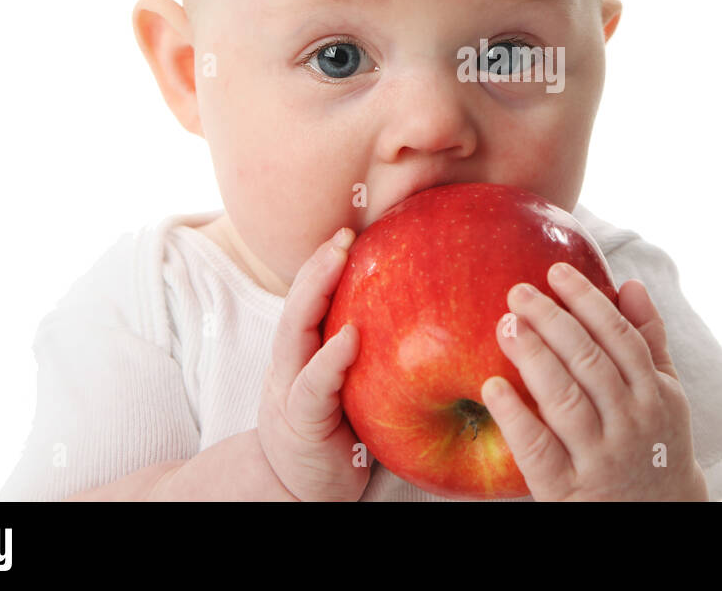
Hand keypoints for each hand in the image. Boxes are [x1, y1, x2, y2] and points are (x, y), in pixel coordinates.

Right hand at [257, 227, 372, 500]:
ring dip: (316, 289)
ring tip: (338, 257)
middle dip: (319, 263)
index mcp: (306, 349)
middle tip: (345, 232)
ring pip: (296, 329)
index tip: (353, 229)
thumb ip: (374, 353)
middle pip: (300, 300)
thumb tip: (432, 319)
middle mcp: (292, 361)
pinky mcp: (300, 420)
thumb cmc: (338, 436)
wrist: (297, 492)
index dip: (327, 261)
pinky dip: (329, 357)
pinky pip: (312, 383)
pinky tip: (348, 336)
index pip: (313, 295)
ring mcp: (289, 387)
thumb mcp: (354, 387)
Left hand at [481, 262, 708, 500]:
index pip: (619, 337)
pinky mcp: (569, 489)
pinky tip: (492, 386)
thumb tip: (630, 284)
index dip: (586, 301)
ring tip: (505, 325)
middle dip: (551, 320)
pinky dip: (515, 416)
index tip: (555, 272)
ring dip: (532, 357)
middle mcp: (631, 423)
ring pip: (564, 399)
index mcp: (655, 394)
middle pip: (588, 361)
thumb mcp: (666, 394)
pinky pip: (538, 449)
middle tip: (517, 292)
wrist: (660, 519)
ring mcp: (601, 458)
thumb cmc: (655, 444)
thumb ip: (649, 340)